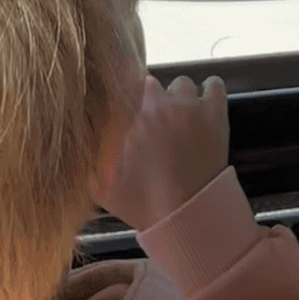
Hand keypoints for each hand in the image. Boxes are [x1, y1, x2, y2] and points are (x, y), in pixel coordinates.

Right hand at [93, 74, 229, 230]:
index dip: (126, 102)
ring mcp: (188, 105)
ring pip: (181, 84)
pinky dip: (209, 91)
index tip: (130, 115)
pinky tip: (205, 107)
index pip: (122, 90)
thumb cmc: (143, 204)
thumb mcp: (101, 187)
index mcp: (128, 117)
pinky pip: (214, 84)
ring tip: (181, 118)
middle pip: (151, 85)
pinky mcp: (214, 111)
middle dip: (151, 101)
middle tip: (155, 124)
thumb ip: (90, 160)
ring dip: (180, 97)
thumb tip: (84, 141)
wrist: (187, 215)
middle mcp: (157, 103)